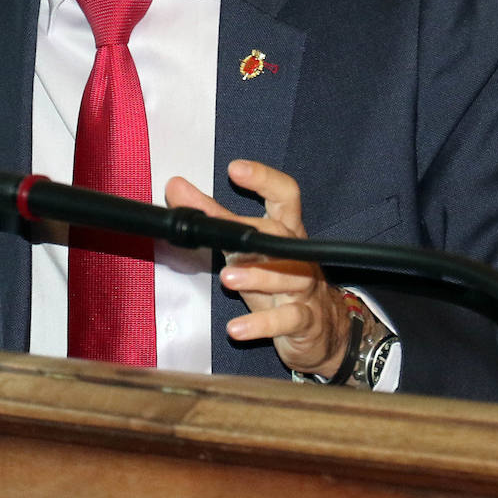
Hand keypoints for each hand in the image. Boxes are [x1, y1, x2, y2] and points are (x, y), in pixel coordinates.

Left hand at [165, 159, 351, 377]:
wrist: (321, 329)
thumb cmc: (278, 280)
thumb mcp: (246, 249)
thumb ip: (213, 219)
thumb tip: (176, 187)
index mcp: (286, 230)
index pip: (284, 195)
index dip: (264, 179)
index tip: (235, 168)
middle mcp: (298, 255)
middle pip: (282, 235)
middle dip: (255, 233)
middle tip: (224, 235)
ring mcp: (304, 287)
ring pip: (288, 276)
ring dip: (257, 277)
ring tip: (228, 278)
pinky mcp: (304, 321)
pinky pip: (286, 320)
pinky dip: (261, 324)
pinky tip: (237, 329)